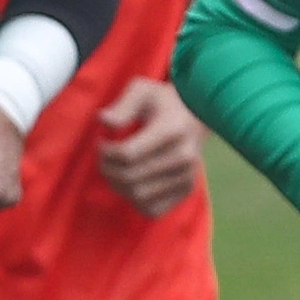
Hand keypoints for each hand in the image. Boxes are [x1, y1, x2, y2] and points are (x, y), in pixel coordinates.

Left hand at [89, 76, 204, 218]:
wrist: (197, 115)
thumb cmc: (162, 101)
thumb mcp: (141, 89)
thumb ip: (121, 105)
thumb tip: (104, 121)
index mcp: (171, 130)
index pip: (127, 154)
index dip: (105, 152)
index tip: (102, 142)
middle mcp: (183, 156)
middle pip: (130, 177)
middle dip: (107, 169)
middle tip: (104, 157)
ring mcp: (187, 176)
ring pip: (138, 195)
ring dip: (117, 185)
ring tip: (115, 169)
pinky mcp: (186, 190)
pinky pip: (151, 209)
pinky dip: (135, 200)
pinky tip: (132, 181)